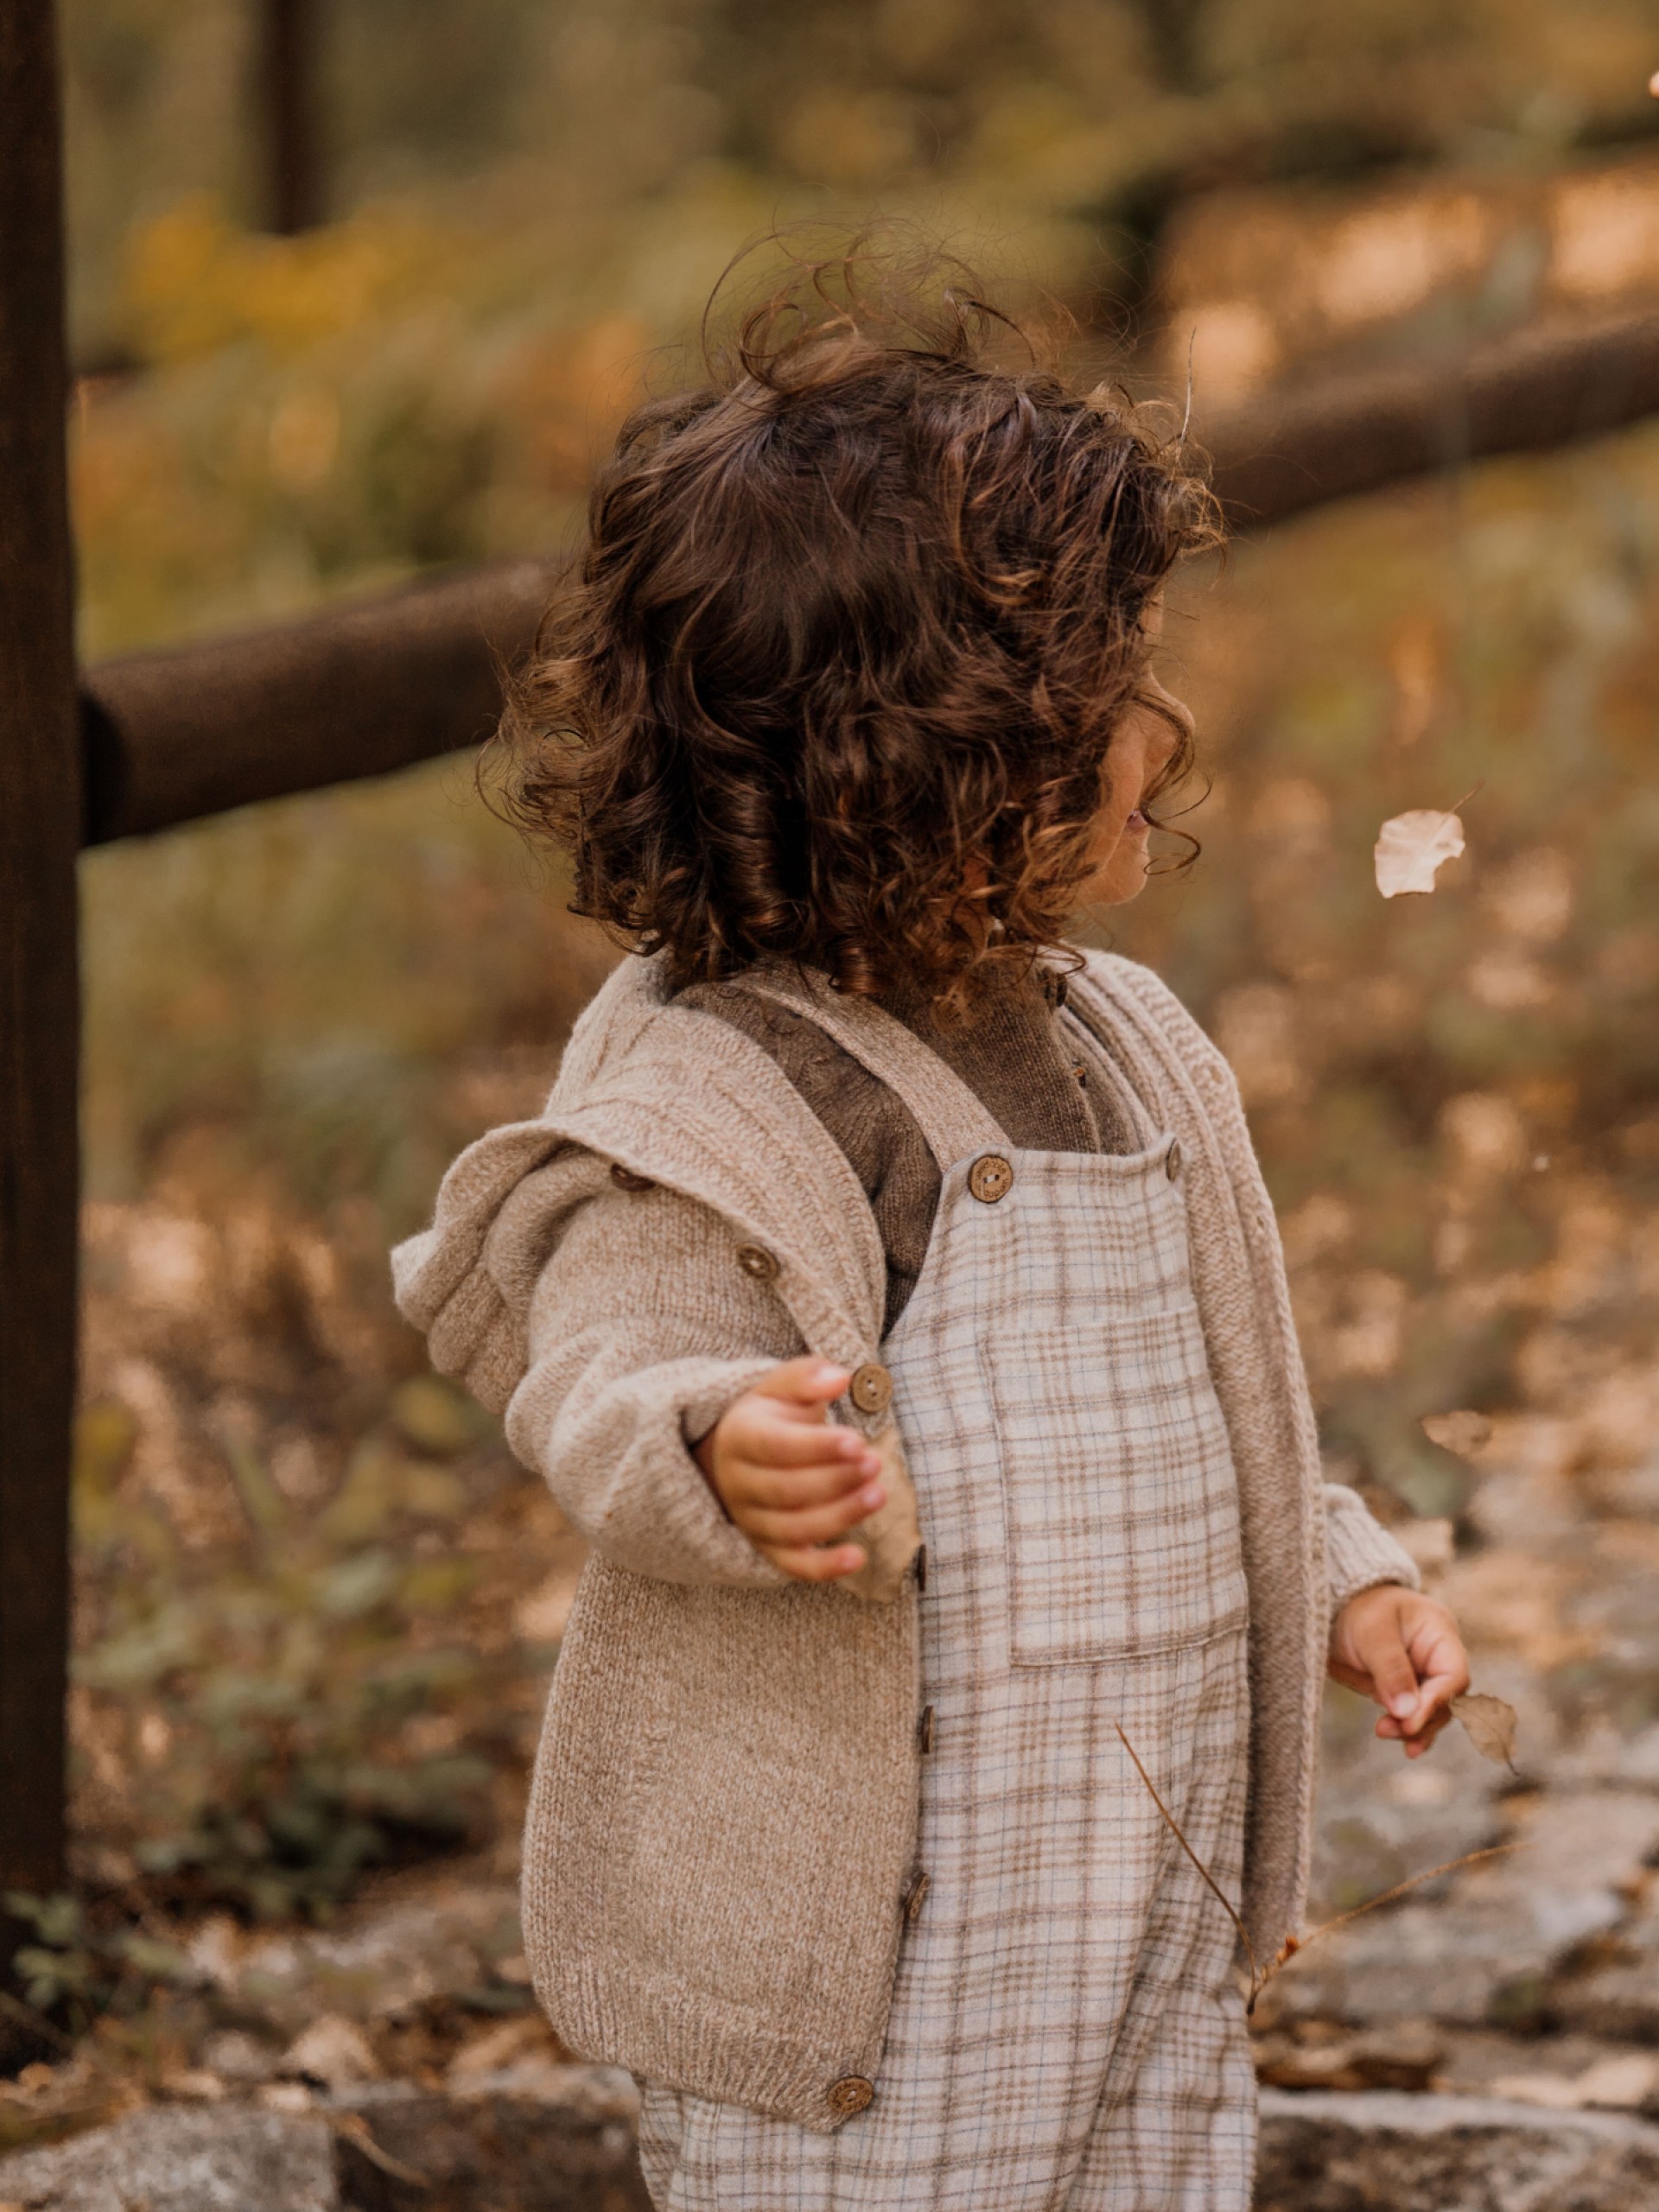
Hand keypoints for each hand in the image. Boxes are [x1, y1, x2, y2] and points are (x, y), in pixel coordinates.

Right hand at [693, 1358, 883, 1581]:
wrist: (741, 1455)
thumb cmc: (772, 1416)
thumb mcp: (781, 1387)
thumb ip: (808, 1377)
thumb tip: (839, 1377)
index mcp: (739, 1438)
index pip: (776, 1448)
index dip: (817, 1447)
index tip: (856, 1440)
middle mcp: (738, 1484)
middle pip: (786, 1490)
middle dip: (836, 1479)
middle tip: (875, 1463)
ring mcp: (751, 1520)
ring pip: (794, 1529)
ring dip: (840, 1515)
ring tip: (878, 1494)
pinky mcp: (768, 1548)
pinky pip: (794, 1566)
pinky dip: (825, 1568)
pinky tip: (859, 1558)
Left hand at [1329, 1584, 1469, 1757]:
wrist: (1337, 1606)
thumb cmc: (1359, 1607)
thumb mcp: (1373, 1632)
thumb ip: (1391, 1669)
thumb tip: (1408, 1713)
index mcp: (1440, 1634)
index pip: (1453, 1676)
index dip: (1436, 1703)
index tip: (1409, 1722)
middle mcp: (1438, 1657)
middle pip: (1445, 1699)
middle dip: (1421, 1719)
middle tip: (1388, 1730)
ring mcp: (1423, 1674)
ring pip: (1429, 1711)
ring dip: (1411, 1727)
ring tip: (1384, 1732)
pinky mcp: (1405, 1688)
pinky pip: (1412, 1713)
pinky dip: (1405, 1726)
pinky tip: (1398, 1739)